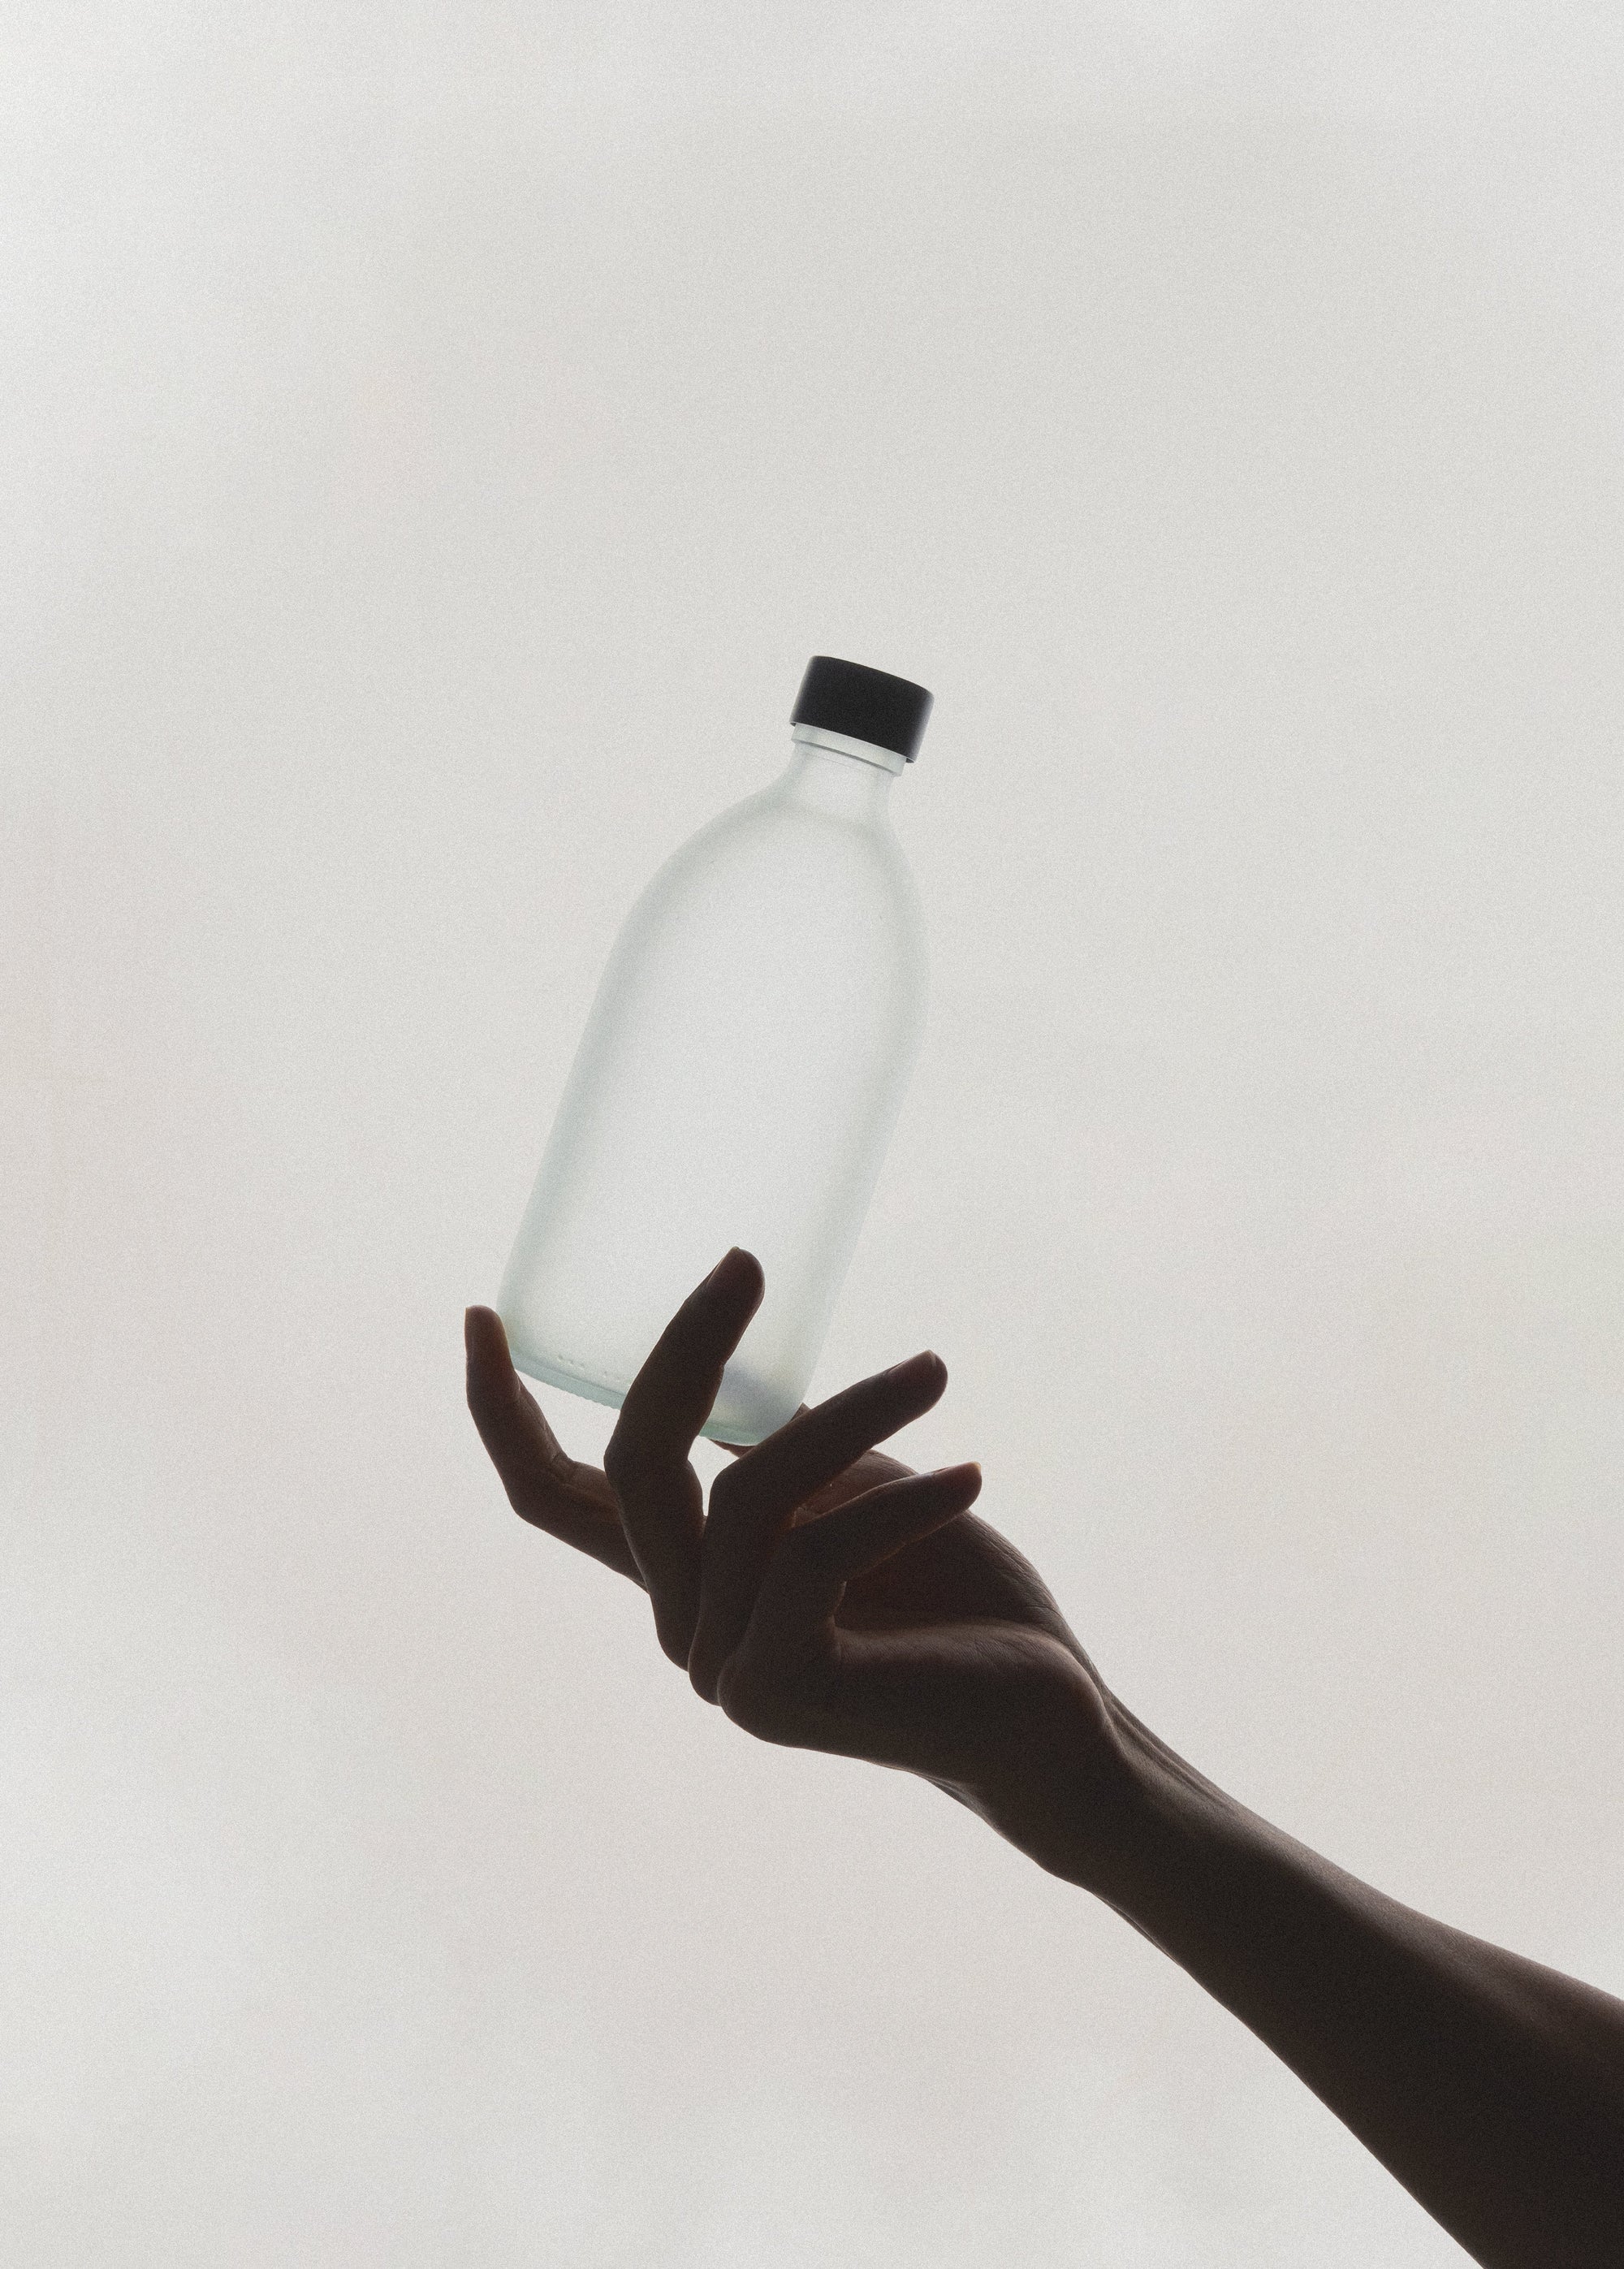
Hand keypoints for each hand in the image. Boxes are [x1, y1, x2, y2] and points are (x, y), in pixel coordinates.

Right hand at [466, 1249, 1130, 1882]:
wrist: (1043, 1717)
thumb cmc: (956, 1595)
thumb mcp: (850, 1491)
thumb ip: (777, 1453)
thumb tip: (733, 1370)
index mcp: (681, 1577)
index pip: (552, 1497)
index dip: (500, 1411)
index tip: (481, 1314)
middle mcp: (680, 1626)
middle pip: (634, 1462)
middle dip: (684, 1348)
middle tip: (747, 1264)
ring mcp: (720, 1670)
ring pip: (748, 1492)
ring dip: (853, 1413)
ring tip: (935, 1373)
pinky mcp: (776, 1691)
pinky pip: (813, 1551)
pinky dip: (900, 1499)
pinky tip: (970, 1478)